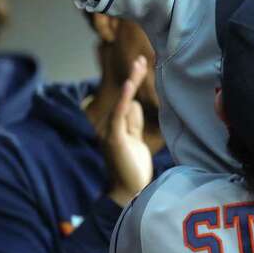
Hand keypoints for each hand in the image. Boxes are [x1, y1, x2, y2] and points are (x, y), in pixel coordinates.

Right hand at [98, 56, 153, 207]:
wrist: (128, 194)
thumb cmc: (133, 169)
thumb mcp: (136, 141)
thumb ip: (132, 123)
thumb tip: (133, 103)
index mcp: (116, 127)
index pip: (127, 100)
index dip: (133, 82)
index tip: (142, 65)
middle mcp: (110, 127)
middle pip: (125, 96)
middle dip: (134, 77)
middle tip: (142, 59)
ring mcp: (111, 131)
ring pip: (127, 104)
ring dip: (135, 99)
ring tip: (139, 100)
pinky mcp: (114, 137)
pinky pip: (119, 113)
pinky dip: (123, 98)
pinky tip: (128, 84)